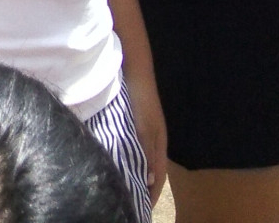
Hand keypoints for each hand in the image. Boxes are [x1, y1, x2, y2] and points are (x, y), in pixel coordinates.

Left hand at [126, 66, 166, 201]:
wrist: (134, 70)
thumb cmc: (140, 98)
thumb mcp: (143, 126)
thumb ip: (146, 151)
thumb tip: (149, 179)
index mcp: (159, 143)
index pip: (157, 176)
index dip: (152, 193)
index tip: (142, 208)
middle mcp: (154, 140)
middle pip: (151, 171)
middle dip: (145, 187)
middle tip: (133, 202)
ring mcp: (145, 132)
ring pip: (142, 160)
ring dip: (137, 175)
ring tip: (126, 188)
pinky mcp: (135, 124)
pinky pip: (135, 149)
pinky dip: (130, 160)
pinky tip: (119, 163)